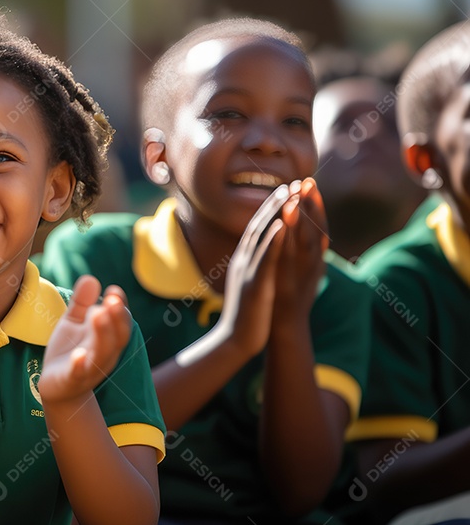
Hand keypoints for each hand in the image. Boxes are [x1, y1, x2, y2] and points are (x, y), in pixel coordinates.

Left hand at [39, 277, 132, 404]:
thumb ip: (81, 302)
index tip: (114, 291)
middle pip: (117, 337)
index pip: (120, 322)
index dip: (120, 307)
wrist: (55, 386)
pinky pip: (78, 373)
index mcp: (107, 338)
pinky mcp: (72, 380)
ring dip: (102, 334)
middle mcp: (104, 353)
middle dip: (116, 318)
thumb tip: (91, 278)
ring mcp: (89, 368)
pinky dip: (80, 365)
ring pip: (102, 353)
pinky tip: (77, 354)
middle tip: (112, 300)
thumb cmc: (69, 350)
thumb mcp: (73, 322)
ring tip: (98, 314)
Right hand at [216, 184, 289, 356]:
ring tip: (289, 194)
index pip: (257, 228)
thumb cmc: (246, 316)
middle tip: (291, 183)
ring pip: (260, 236)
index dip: (271, 209)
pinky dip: (273, 240)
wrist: (233, 342)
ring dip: (275, 213)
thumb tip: (260, 256)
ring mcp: (247, 271)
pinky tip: (283, 224)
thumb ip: (254, 267)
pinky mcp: (254, 285)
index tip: (285, 190)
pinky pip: (264, 259)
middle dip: (275, 203)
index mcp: (244, 261)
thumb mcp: (250, 284)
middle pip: (258, 225)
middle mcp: (243, 261)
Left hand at [273, 178, 328, 322]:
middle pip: (315, 228)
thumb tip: (300, 232)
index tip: (307, 180)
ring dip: (301, 218)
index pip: (315, 224)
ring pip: (306, 242)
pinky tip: (283, 224)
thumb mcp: (294, 270)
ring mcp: (303, 274)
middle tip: (307, 179)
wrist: (284, 329)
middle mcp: (311, 263)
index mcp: (311, 258)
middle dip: (310, 204)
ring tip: (295, 196)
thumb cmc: (286, 298)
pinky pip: (291, 258)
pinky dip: (288, 240)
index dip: (313, 203)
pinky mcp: (291, 283)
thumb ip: (299, 251)